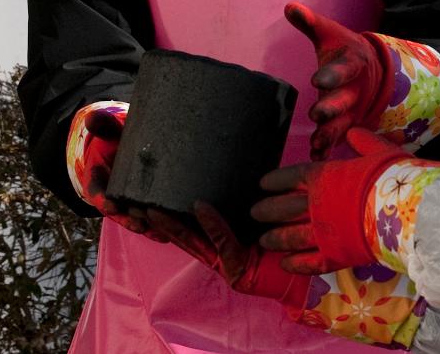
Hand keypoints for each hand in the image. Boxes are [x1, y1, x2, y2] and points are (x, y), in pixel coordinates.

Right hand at [67, 103, 159, 238]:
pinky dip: (161, 228)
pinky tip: (173, 233)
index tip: (110, 205)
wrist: (125, 148)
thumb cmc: (117, 140)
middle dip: (130, 218)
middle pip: (120, 211)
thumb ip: (103, 126)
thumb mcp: (109, 132)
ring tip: (160, 233)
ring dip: (148, 227)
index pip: (97, 192)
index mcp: (98, 181)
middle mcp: (113, 197)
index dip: (103, 200)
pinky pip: (153, 220)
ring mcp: (130, 204)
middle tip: (140, 223)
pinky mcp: (147, 206)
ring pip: (137, 219)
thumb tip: (94, 117)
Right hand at [146, 202, 306, 302]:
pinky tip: (200, 207)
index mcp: (218, 242)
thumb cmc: (280, 242)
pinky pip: (222, 242)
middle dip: (159, 222)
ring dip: (173, 226)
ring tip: (155, 210)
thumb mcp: (255, 219)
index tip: (148, 199)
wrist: (301, 273)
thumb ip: (241, 201)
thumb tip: (234, 165)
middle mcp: (216, 254)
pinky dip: (212, 224)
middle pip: (181, 236)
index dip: (166, 216)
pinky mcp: (237, 268)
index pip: (186, 228)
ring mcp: (224, 263)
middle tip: (139, 204)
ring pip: (192, 242)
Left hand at [252, 128, 412, 273]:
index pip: (291, 177)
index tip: (263, 184)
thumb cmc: (393, 176)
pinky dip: (295, 264)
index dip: (274, 181)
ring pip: (290, 237)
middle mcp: (317, 205)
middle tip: (255, 213)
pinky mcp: (335, 256)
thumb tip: (353, 132)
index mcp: (324, 177)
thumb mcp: (378, 150)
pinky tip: (284, 264)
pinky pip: (309, 262)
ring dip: (275, 238)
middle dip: (266, 211)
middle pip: (283, 208)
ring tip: (264, 240)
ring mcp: (323, 232)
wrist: (407, 208)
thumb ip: (362, 141)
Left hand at [285, 2, 393, 159]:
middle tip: (317, 114)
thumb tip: (289, 6)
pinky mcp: (346, 124)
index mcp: (353, 64)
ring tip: (317, 144)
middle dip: (331, 108)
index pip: (344, 69)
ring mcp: (353, 110)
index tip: (317, 80)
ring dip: (330, 134)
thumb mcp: (330, 33)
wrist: (372, 69)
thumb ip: (310, 23)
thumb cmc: (344, 49)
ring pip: (342, 124)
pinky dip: (328, 149)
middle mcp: (355, 90)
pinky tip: (316, 159)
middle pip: (344, 101)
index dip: (332, 75)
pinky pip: (338, 138)